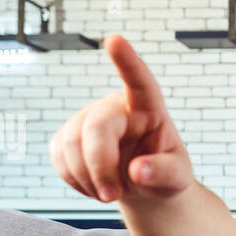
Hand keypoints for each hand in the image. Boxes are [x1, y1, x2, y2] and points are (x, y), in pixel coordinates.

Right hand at [48, 34, 193, 202]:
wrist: (141, 183)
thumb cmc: (164, 173)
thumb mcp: (177, 179)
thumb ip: (165, 174)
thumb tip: (139, 171)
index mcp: (148, 108)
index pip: (139, 81)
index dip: (127, 61)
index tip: (114, 40)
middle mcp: (114, 106)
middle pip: (96, 128)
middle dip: (100, 166)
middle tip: (112, 196)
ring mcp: (86, 118)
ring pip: (71, 145)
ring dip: (88, 178)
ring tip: (110, 191)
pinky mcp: (65, 136)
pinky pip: (58, 158)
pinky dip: (74, 180)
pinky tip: (93, 185)